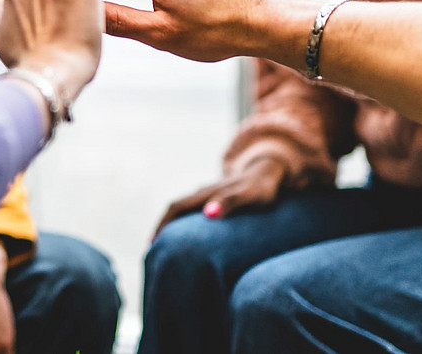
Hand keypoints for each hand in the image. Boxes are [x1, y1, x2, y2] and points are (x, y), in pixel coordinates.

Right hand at [153, 156, 288, 237]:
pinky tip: (187, 237)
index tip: (152, 243)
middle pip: (174, 209)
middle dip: (161, 228)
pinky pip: (192, 212)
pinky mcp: (214, 200)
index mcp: (204, 194)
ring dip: (170, 226)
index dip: (162, 225)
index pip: (175, 208)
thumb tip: (208, 213)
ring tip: (164, 247)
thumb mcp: (248, 195)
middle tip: (151, 250)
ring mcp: (207, 195)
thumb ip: (230, 202)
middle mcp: (202, 193)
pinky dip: (183, 224)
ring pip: (181, 210)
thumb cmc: (260, 187)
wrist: (270, 170)